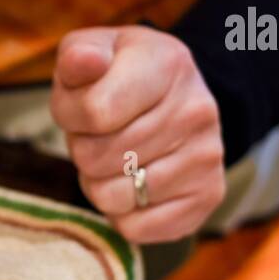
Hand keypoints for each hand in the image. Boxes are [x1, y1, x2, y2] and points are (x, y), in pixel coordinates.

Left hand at [49, 26, 225, 243]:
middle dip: (83, 149)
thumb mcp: (94, 51)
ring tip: (116, 157)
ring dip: (98, 182)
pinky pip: (136, 228)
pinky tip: (133, 183)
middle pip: (96, 158)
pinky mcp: (207, 196)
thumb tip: (85, 62)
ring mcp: (207, 156)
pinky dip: (121, 213)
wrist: (171, 96)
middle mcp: (197, 109)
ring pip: (112, 197)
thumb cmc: (118, 76)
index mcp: (168, 63)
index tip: (84, 106)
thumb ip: (78, 56)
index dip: (71, 115)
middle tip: (101, 134)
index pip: (93, 112)